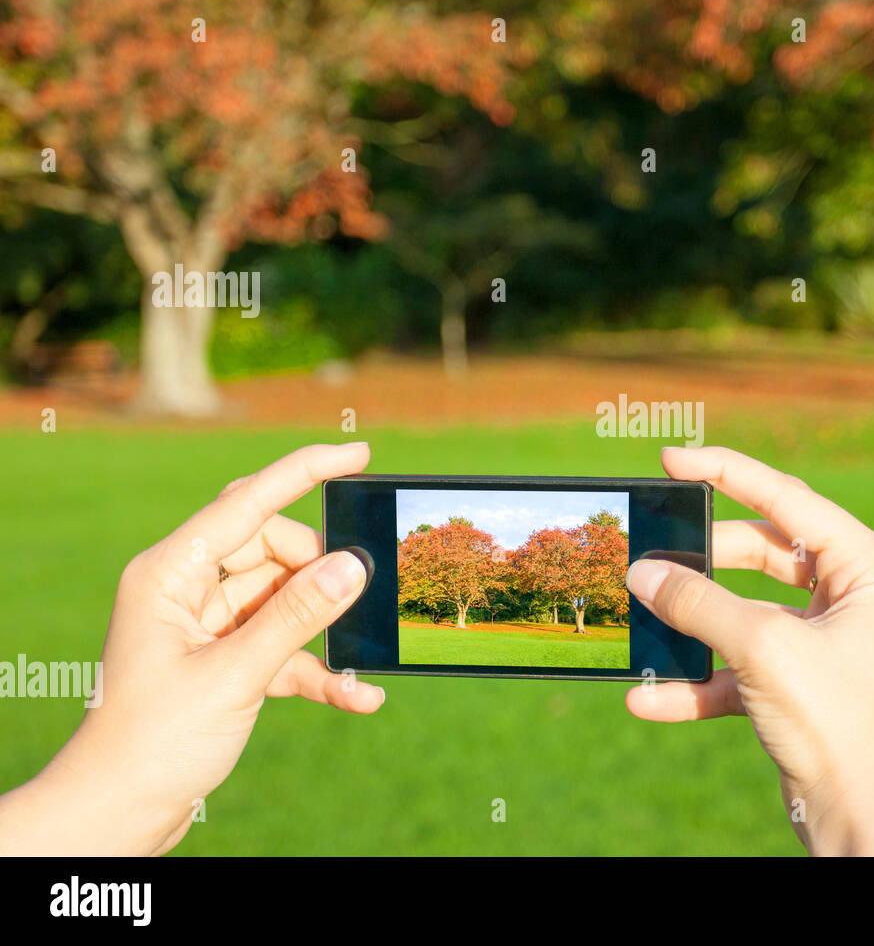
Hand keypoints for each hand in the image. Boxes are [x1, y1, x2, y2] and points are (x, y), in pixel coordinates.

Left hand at [0, 443, 384, 854]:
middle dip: (318, 569)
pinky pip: (285, 647)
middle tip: (356, 593)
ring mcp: (207, 625)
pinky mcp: (226, 661)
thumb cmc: (153, 743)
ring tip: (359, 660)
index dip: (306, 471)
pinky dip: (319, 669)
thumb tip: (354, 565)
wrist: (116, 814)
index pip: (248, 501)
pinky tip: (357, 696)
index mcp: (169, 573)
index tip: (360, 455)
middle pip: (272, 546)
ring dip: (324, 628)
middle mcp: (186, 589)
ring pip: (284, 596)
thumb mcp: (233, 676)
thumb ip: (297, 616)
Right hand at [625, 446, 873, 855]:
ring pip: (745, 608)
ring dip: (695, 620)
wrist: (861, 820)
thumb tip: (642, 573)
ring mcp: (826, 639)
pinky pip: (740, 665)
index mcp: (870, 567)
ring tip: (644, 615)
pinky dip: (698, 679)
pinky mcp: (800, 681)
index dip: (726, 472)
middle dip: (703, 559)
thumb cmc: (839, 725)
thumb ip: (698, 603)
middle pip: (763, 551)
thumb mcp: (762, 648)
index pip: (788, 499)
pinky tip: (649, 698)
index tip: (673, 459)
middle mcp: (853, 595)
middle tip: (652, 551)